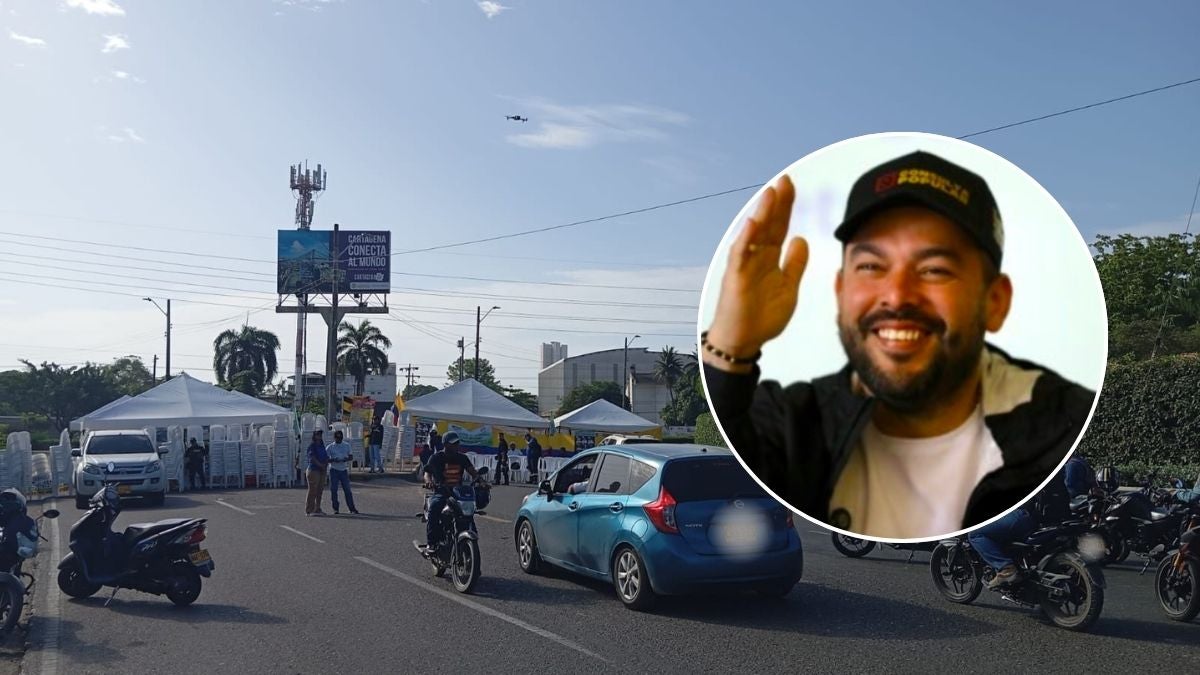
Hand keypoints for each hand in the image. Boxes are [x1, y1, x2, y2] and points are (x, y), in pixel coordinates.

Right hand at [705, 174, 808, 371]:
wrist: (744, 340)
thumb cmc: (763, 317)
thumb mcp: (788, 287)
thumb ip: (795, 264)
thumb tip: (802, 238)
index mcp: (770, 258)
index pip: (779, 227)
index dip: (786, 207)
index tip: (792, 186)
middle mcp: (756, 257)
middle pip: (768, 224)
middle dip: (777, 203)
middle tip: (785, 180)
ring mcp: (745, 265)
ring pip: (754, 234)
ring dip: (762, 213)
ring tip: (771, 193)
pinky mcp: (735, 276)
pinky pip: (740, 254)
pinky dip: (746, 238)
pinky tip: (753, 222)